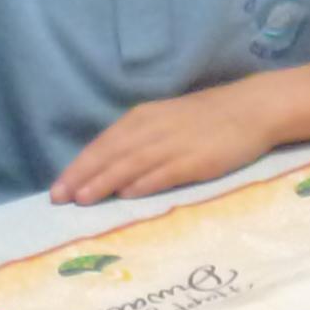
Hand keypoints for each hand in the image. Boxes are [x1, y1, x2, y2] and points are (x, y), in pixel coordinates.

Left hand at [54, 80, 290, 202]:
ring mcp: (174, 144)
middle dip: (82, 177)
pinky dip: (144, 183)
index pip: (102, 144)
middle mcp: (153, 129)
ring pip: (131, 164)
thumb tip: (111, 171)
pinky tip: (128, 195)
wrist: (252, 109)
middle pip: (110, 155)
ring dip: (105, 182)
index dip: (78, 167)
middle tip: (59, 199)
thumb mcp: (166, 122)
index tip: (57, 189)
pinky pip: (165, 172)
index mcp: (143, 119)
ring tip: (84, 200)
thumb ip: (140, 143)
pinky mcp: (196, 160)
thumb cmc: (207, 119)